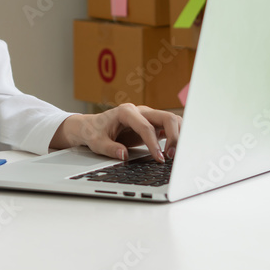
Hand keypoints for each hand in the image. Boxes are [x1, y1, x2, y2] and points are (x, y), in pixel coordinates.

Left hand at [52, 103, 181, 162]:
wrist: (90, 126)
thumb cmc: (93, 132)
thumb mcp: (96, 142)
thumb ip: (109, 148)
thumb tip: (123, 155)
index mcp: (125, 112)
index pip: (146, 126)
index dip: (154, 143)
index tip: (159, 158)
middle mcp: (140, 111)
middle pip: (166, 117)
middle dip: (174, 136)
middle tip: (171, 156)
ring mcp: (147, 117)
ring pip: (172, 120)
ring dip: (178, 136)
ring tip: (175, 154)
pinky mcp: (152, 125)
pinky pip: (169, 127)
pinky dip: (176, 137)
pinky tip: (175, 151)